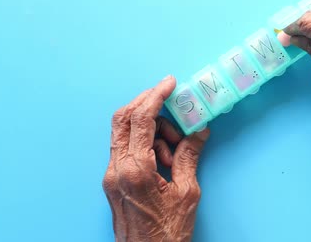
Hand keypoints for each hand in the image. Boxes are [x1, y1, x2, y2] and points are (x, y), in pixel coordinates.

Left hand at [102, 76, 209, 241]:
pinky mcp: (113, 181)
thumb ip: (189, 156)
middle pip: (123, 119)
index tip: (169, 83)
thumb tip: (199, 130)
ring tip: (174, 151)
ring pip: (125, 133)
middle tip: (173, 106)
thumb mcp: (186, 192)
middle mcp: (116, 169)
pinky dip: (145, 143)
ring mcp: (111, 175)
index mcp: (135, 169)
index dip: (156, 96)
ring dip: (151, 130)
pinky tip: (164, 158)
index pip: (141, 120)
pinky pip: (127, 149)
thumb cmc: (167, 234)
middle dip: (148, 105)